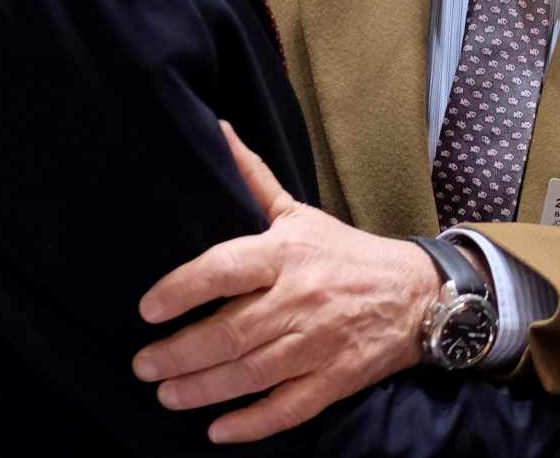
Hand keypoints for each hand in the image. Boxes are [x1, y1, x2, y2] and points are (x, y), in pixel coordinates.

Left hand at [132, 121, 439, 442]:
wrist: (416, 293)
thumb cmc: (346, 253)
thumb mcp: (300, 213)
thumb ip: (254, 178)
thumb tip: (218, 131)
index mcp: (287, 253)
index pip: (225, 268)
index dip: (181, 289)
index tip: (147, 308)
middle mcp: (301, 297)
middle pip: (230, 332)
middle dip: (179, 353)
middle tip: (143, 364)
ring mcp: (319, 342)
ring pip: (251, 373)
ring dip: (202, 389)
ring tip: (166, 394)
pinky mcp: (336, 379)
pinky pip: (287, 407)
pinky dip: (251, 423)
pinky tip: (218, 430)